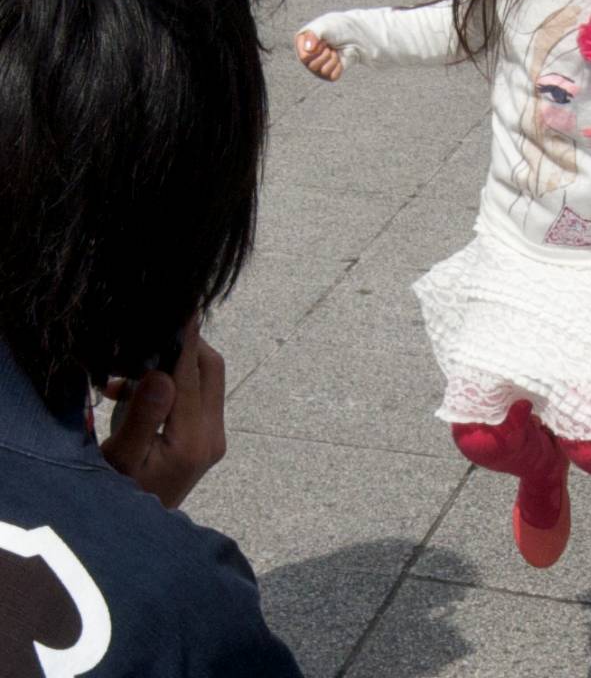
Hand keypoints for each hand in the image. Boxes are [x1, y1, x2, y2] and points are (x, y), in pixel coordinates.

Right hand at [100, 317, 225, 508]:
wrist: (136, 543)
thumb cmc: (121, 499)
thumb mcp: (121, 461)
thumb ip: (143, 417)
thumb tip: (162, 373)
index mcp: (193, 440)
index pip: (193, 373)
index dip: (185, 336)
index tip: (181, 305)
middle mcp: (212, 436)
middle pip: (210, 368)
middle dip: (184, 343)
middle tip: (150, 330)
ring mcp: (212, 438)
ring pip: (206, 379)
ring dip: (175, 362)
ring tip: (128, 368)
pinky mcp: (205, 440)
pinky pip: (197, 396)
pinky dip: (172, 382)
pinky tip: (128, 390)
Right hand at [295, 30, 342, 80]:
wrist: (351, 33)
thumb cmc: (334, 28)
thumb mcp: (322, 27)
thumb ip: (313, 36)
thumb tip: (309, 50)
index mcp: (302, 46)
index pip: (304, 57)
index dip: (316, 50)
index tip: (323, 41)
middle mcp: (307, 59)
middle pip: (313, 66)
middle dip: (325, 54)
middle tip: (329, 46)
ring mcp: (318, 68)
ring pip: (324, 72)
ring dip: (333, 59)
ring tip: (334, 51)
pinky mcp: (329, 75)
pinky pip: (333, 76)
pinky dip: (338, 66)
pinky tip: (338, 58)